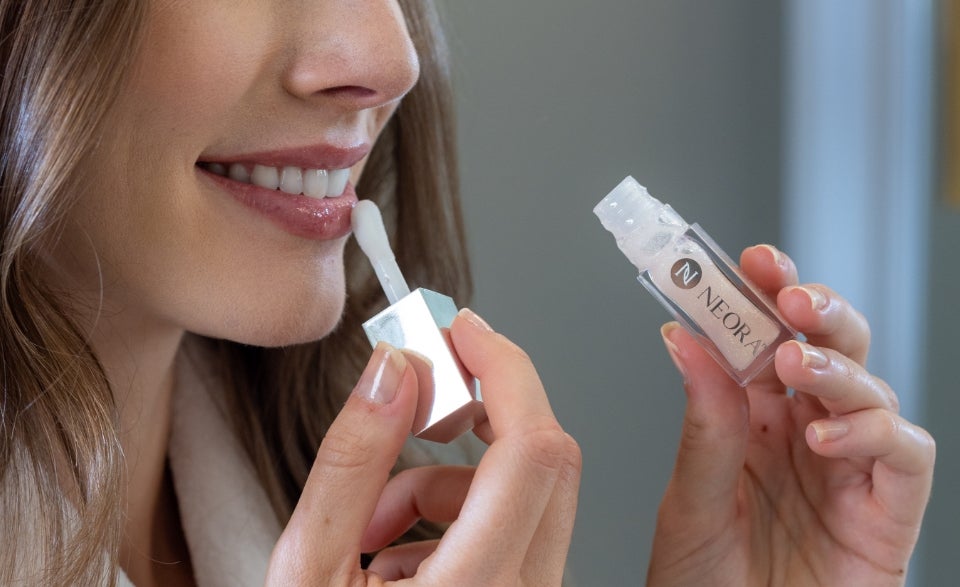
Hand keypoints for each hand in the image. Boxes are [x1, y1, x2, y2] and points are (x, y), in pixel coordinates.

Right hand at [266, 309, 580, 585]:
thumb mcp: (307, 570)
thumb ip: (352, 461)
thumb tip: (393, 370)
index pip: (533, 449)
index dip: (506, 370)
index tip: (461, 330)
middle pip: (547, 460)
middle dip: (486, 408)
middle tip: (423, 392)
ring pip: (527, 495)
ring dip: (450, 479)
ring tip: (372, 519)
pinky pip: (513, 531)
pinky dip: (455, 517)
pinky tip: (392, 553)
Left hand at [647, 245, 934, 586]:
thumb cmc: (704, 583)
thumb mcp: (692, 500)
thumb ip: (703, 422)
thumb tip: (685, 336)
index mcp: (749, 418)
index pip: (764, 338)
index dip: (765, 294)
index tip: (752, 261)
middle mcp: (802, 433)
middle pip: (827, 347)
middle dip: (817, 310)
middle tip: (789, 294)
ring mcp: (848, 467)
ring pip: (870, 387)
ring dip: (837, 365)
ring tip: (793, 362)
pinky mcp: (888, 511)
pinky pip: (905, 455)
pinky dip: (876, 433)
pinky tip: (829, 436)